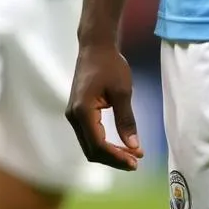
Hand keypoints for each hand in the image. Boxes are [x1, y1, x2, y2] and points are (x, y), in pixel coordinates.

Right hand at [65, 41, 144, 170]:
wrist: (95, 46)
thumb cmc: (110, 64)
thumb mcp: (122, 91)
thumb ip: (126, 120)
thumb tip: (134, 147)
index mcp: (83, 111)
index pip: (98, 145)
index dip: (117, 156)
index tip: (136, 161)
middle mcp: (73, 116)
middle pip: (91, 150)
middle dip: (113, 158)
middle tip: (136, 161)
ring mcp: (73, 115)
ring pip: (89, 145)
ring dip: (109, 153)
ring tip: (131, 155)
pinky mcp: (77, 112)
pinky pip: (89, 136)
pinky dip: (103, 143)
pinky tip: (119, 144)